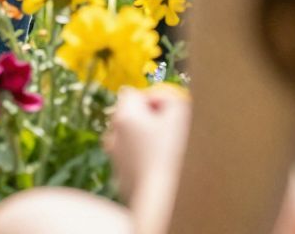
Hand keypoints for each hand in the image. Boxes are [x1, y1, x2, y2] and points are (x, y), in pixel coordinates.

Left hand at [106, 84, 190, 203]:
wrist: (164, 202)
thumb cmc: (174, 154)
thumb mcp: (180, 112)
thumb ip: (168, 95)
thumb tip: (158, 97)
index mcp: (124, 117)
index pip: (134, 94)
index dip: (153, 101)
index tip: (167, 116)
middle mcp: (114, 136)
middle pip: (129, 116)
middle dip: (147, 120)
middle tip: (169, 134)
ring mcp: (116, 160)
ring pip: (130, 140)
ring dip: (144, 142)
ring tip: (166, 155)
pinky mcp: (122, 180)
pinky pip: (133, 162)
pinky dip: (144, 162)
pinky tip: (161, 171)